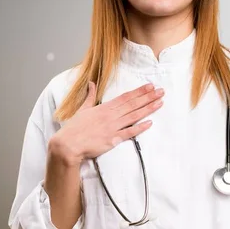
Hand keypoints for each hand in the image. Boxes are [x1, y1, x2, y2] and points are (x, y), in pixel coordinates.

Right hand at [48, 82, 163, 166]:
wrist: (68, 145)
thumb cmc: (74, 128)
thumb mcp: (82, 109)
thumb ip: (89, 96)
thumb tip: (91, 83)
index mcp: (104, 107)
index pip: (125, 97)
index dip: (139, 91)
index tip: (150, 86)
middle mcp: (110, 115)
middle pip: (133, 104)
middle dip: (148, 97)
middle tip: (161, 91)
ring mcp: (112, 127)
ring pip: (134, 116)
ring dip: (148, 109)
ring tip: (160, 103)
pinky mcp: (113, 139)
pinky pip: (129, 133)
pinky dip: (140, 127)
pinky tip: (150, 123)